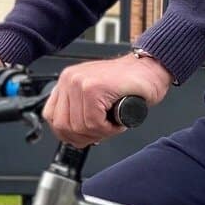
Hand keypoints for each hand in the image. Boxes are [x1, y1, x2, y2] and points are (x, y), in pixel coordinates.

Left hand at [42, 53, 171, 146]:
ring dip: (100, 133)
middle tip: (104, 131)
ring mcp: (80, 82)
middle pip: (63, 126)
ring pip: (79, 127)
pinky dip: (108, 129)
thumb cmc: (131, 83)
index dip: (69, 133)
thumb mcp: (96, 95)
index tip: (85, 136)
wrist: (152, 68)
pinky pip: (93, 123)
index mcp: (67, 81)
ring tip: (113, 123)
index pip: (52, 117)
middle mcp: (70, 79)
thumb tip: (71, 135)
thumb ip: (79, 109)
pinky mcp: (94, 88)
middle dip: (85, 137)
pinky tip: (118, 121)